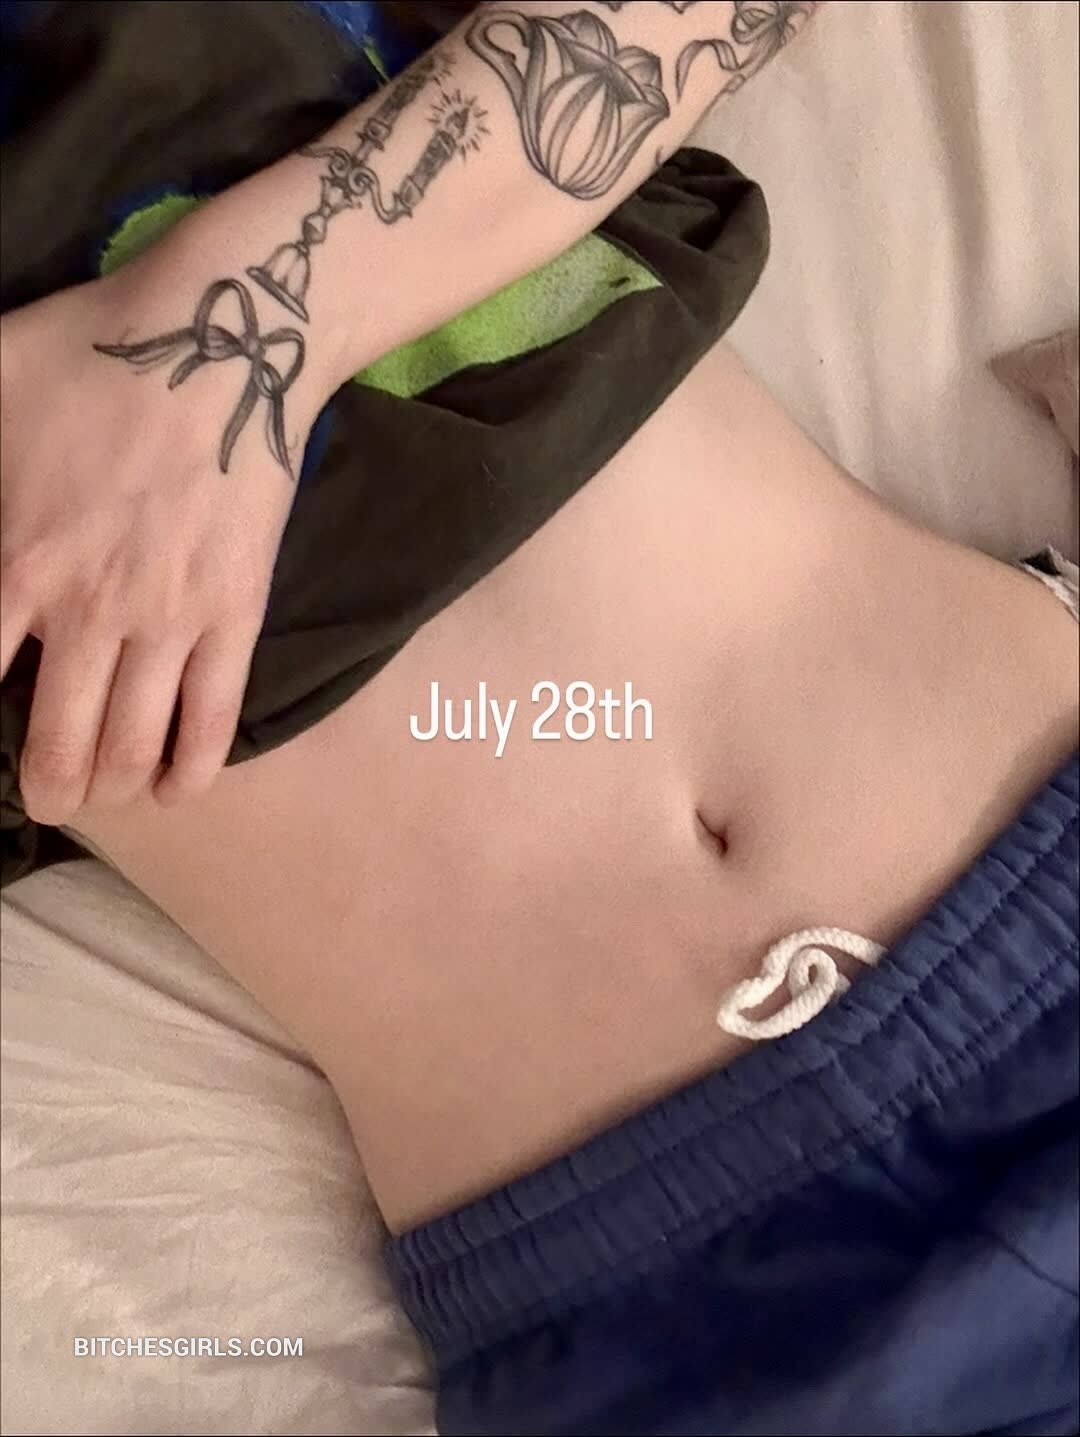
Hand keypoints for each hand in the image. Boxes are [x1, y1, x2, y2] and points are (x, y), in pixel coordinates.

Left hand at [0, 265, 310, 825]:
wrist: (223, 342)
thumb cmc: (89, 355)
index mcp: (16, 562)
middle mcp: (89, 611)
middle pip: (58, 745)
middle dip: (47, 786)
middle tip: (46, 793)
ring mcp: (170, 619)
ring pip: (134, 745)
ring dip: (111, 784)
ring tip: (101, 790)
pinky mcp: (235, 614)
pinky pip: (215, 716)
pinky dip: (193, 768)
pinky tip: (175, 790)